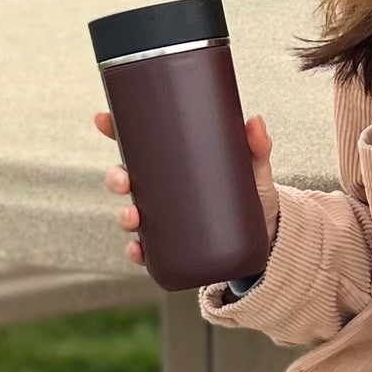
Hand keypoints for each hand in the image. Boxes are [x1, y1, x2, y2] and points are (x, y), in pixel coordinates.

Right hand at [94, 109, 279, 267]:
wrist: (268, 238)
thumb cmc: (253, 196)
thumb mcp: (254, 170)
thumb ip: (256, 147)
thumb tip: (255, 122)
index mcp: (174, 165)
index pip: (137, 145)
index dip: (116, 131)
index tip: (103, 120)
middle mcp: (162, 192)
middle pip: (126, 180)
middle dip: (115, 178)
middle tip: (123, 178)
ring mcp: (165, 220)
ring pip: (131, 215)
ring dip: (122, 214)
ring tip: (132, 214)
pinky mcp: (172, 248)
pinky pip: (147, 250)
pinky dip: (137, 251)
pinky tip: (137, 250)